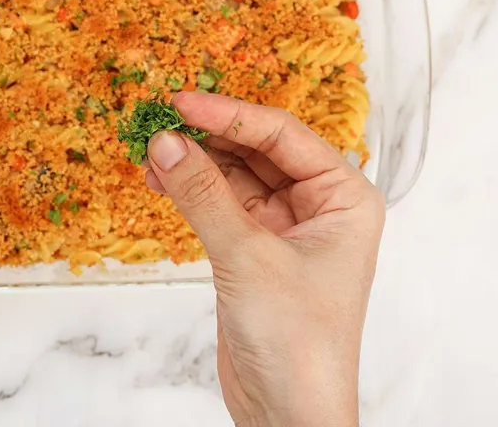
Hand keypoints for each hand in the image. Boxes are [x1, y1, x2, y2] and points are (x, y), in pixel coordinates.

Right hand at [144, 92, 384, 426]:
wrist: (289, 415)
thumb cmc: (298, 344)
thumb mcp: (247, 258)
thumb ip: (204, 195)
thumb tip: (167, 142)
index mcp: (345, 198)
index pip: (283, 135)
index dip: (230, 114)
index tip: (182, 102)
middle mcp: (319, 208)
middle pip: (258, 150)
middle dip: (209, 137)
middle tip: (160, 121)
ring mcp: (285, 229)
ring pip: (235, 176)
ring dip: (195, 163)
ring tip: (152, 152)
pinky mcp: (255, 252)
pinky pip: (220, 205)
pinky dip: (191, 191)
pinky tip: (161, 180)